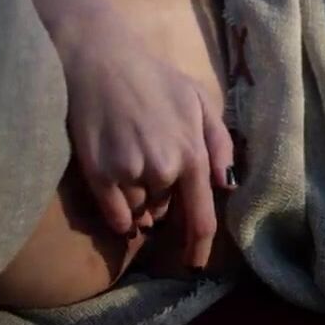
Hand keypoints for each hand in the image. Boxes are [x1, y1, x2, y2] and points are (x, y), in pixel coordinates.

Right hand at [52, 5, 234, 268]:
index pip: (201, 217)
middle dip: (162, 201)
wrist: (99, 58)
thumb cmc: (154, 78)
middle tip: (148, 160)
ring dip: (137, 200)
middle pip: (165, 211)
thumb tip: (227, 186)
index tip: (195, 266)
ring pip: (139, 211)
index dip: (199, 247)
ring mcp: (129, 173)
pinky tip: (115, 188)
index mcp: (193, 153)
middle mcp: (164, 168)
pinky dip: (117, 214)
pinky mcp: (98, 173)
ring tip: (128, 157)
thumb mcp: (200, 101)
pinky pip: (114, 215)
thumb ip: (219, 144)